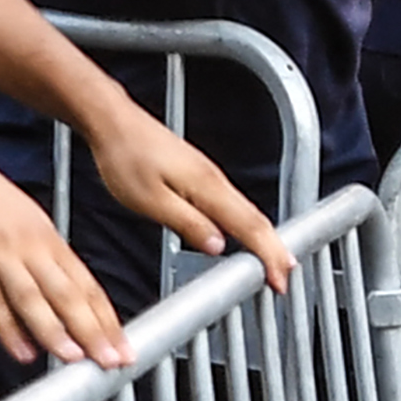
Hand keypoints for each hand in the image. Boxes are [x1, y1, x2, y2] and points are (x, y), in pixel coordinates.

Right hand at [0, 137, 133, 370]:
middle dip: (94, 330)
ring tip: (75, 358)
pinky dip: (7, 329)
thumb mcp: (28, 220)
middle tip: (112, 359)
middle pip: (68, 294)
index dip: (108, 319)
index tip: (124, 345)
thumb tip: (70, 294)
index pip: (87, 285)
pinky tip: (22, 350)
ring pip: (33, 298)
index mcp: (48, 238)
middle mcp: (30, 246)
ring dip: (56, 331)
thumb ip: (48, 258)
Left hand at [83, 102, 291, 289]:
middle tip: (286, 276)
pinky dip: (247, 224)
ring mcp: (210, 176)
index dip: (269, 255)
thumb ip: (187, 224)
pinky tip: (245, 235)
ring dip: (265, 238)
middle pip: (258, 219)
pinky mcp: (201, 175)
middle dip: (277, 249)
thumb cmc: (125, 156)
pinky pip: (235, 204)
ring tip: (274, 262)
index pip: (250, 227)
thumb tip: (217, 247)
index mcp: (207, 187)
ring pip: (249, 211)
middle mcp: (215, 180)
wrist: (114, 122)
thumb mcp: (150, 200)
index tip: (279, 278)